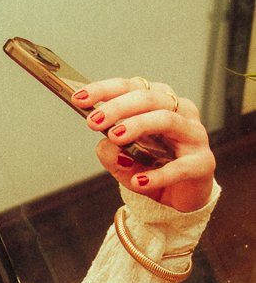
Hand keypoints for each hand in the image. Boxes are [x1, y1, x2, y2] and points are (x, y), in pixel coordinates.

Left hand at [72, 77, 214, 211]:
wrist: (182, 196)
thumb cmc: (154, 168)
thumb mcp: (124, 162)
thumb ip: (112, 153)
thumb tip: (104, 145)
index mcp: (160, 103)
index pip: (132, 87)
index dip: (105, 90)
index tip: (79, 98)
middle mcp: (180, 112)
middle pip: (149, 98)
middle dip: (118, 107)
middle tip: (93, 121)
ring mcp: (194, 135)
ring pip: (166, 120)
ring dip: (138, 125)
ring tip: (114, 138)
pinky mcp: (202, 162)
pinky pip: (180, 166)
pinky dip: (157, 174)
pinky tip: (138, 181)